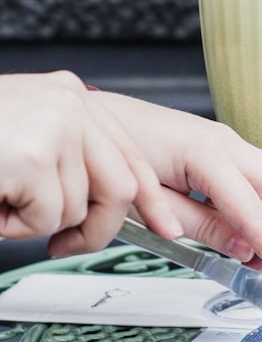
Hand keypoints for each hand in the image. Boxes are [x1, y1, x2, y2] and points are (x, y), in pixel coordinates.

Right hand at [0, 71, 176, 253]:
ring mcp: (55, 125)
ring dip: (35, 222)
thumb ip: (66, 156)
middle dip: (102, 227)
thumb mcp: (23, 139)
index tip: (167, 228)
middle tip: (68, 244)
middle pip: (121, 183)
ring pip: (78, 207)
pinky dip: (13, 226)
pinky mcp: (33, 155)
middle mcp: (70, 102)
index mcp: (69, 97)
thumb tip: (109, 201)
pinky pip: (47, 218)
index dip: (150, 196)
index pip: (129, 151)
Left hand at [92, 90, 261, 284]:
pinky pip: (258, 174)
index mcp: (206, 154)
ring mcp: (227, 139)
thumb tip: (242, 249)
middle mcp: (226, 141)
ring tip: (250, 252)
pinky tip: (238, 225)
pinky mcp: (221, 145)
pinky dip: (260, 203)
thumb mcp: (147, 205)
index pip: (255, 209)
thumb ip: (200, 226)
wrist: (89, 118)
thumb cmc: (108, 158)